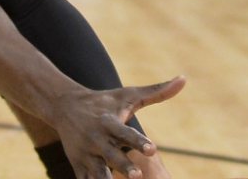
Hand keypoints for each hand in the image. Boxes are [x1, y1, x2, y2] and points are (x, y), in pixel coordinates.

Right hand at [52, 76, 185, 178]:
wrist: (64, 105)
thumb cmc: (103, 101)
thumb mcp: (127, 95)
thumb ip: (156, 92)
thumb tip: (183, 79)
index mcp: (108, 122)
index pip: (125, 133)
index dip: (139, 142)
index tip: (153, 149)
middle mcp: (96, 138)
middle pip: (112, 155)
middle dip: (124, 166)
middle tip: (138, 176)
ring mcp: (85, 152)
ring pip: (97, 171)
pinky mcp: (77, 163)